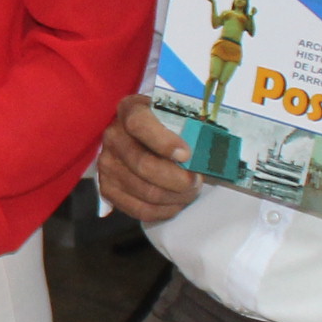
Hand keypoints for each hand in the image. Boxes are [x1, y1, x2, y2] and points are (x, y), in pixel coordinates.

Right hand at [96, 95, 200, 223]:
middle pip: (143, 165)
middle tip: (196, 181)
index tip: (186, 155)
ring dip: (175, 197)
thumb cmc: (168, 125)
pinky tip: (176, 202)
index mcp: (130, 110)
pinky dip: (164, 210)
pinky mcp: (107, 187)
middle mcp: (113, 136)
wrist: (143, 136)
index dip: (163, 142)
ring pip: (145, 191)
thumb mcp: (178, 115)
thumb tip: (214, 150)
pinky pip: (139, 209)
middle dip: (177, 179)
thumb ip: (193, 126)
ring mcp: (107, 163)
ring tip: (190, 191)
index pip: (139, 125)